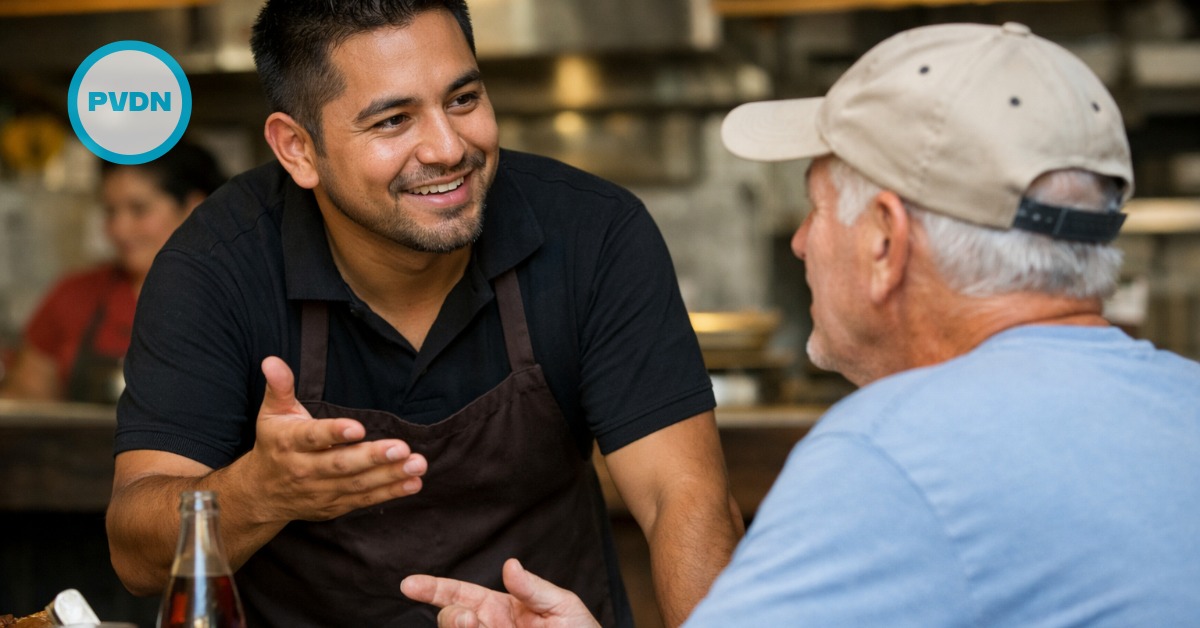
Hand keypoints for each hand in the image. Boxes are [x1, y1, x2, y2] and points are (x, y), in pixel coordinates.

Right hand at [242, 356, 427, 522]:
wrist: (261, 494)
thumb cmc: (274, 444)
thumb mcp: (272, 413)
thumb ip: (279, 386)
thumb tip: (272, 360)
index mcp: (289, 443)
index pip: (312, 437)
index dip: (334, 433)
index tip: (358, 428)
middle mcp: (304, 470)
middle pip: (340, 464)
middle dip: (372, 457)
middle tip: (401, 448)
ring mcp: (320, 491)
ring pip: (357, 484)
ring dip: (390, 475)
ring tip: (417, 465)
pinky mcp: (334, 506)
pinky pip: (364, 500)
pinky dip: (389, 493)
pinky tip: (413, 483)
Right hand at [401, 558, 600, 627]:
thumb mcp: (562, 606)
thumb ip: (534, 589)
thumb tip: (510, 565)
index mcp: (501, 608)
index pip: (460, 594)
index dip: (433, 588)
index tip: (408, 584)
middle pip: (451, 619)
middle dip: (449, 617)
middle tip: (467, 620)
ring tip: (474, 627)